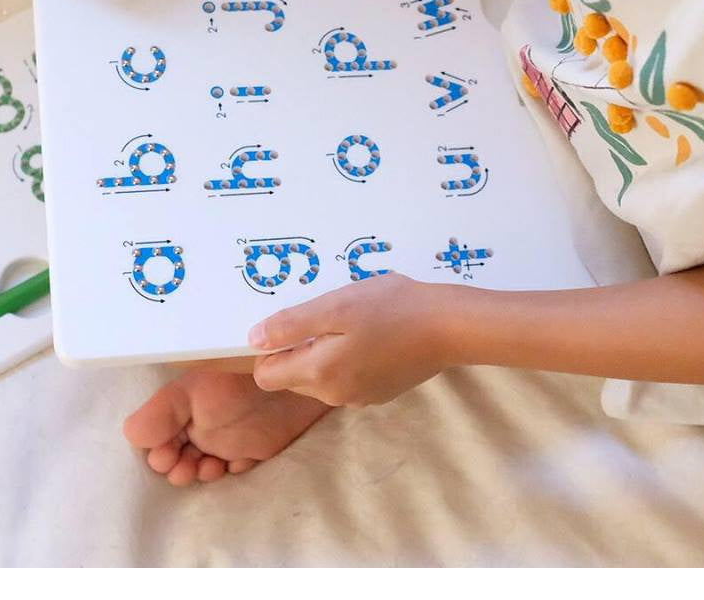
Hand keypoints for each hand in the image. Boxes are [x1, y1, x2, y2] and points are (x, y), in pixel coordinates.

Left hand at [249, 274, 455, 407]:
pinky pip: (349, 378)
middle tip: (326, 315)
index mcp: (319, 373)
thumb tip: (253, 339)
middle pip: (294, 377)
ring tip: (352, 321)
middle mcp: (335, 394)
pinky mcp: (380, 393)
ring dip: (326, 353)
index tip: (290, 323)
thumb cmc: (392, 308)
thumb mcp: (337, 305)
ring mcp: (360, 397)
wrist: (449, 326)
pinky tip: (373, 334)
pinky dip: (351, 359)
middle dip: (300, 349)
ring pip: (323, 377)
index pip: (266, 375)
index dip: (270, 349)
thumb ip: (292, 325)